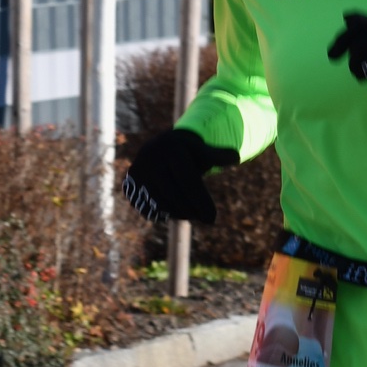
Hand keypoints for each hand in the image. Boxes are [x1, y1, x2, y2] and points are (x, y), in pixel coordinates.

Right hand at [122, 127, 238, 224]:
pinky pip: (147, 205)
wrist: (161, 147)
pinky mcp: (130, 183)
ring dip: (179, 213)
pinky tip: (178, 213)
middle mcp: (150, 157)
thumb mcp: (203, 150)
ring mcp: (137, 170)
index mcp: (170, 146)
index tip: (213, 218)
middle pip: (173, 193)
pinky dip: (164, 213)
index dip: (201, 201)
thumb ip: (218, 155)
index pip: (187, 180)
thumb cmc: (189, 152)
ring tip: (195, 216)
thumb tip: (236, 157)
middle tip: (208, 220)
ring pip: (160, 201)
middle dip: (192, 210)